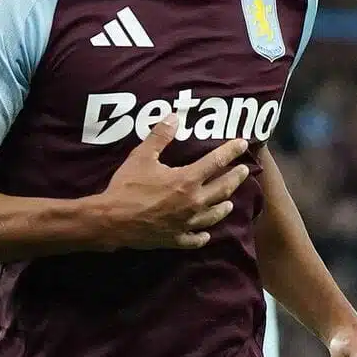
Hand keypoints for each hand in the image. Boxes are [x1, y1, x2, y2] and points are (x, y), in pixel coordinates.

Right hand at [100, 114, 249, 250]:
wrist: (112, 221)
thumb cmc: (127, 187)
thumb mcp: (141, 157)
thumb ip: (160, 137)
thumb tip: (174, 117)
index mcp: (187, 180)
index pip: (216, 162)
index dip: (231, 151)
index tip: (242, 144)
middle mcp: (193, 202)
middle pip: (223, 188)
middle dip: (235, 178)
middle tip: (244, 171)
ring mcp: (186, 223)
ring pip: (214, 215)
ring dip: (224, 206)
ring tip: (229, 202)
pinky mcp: (176, 239)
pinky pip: (195, 239)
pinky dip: (203, 235)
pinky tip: (206, 234)